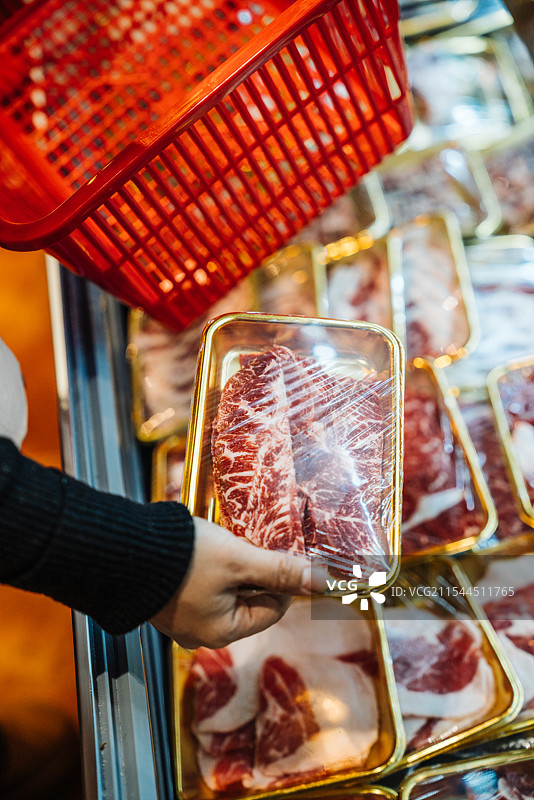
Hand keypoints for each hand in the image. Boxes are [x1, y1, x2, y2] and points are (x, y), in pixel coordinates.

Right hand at [149, 516, 324, 648]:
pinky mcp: (168, 600)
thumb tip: (321, 582)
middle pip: (249, 600)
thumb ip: (281, 570)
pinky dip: (211, 567)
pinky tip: (205, 548)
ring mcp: (182, 617)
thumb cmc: (181, 558)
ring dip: (233, 566)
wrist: (125, 548)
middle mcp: (201, 633)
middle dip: (254, 571)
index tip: (279, 553)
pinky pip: (203, 586)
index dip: (281, 579)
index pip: (273, 609)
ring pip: (227, 590)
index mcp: (221, 632)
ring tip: (224, 544)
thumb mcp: (239, 560)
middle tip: (247, 545)